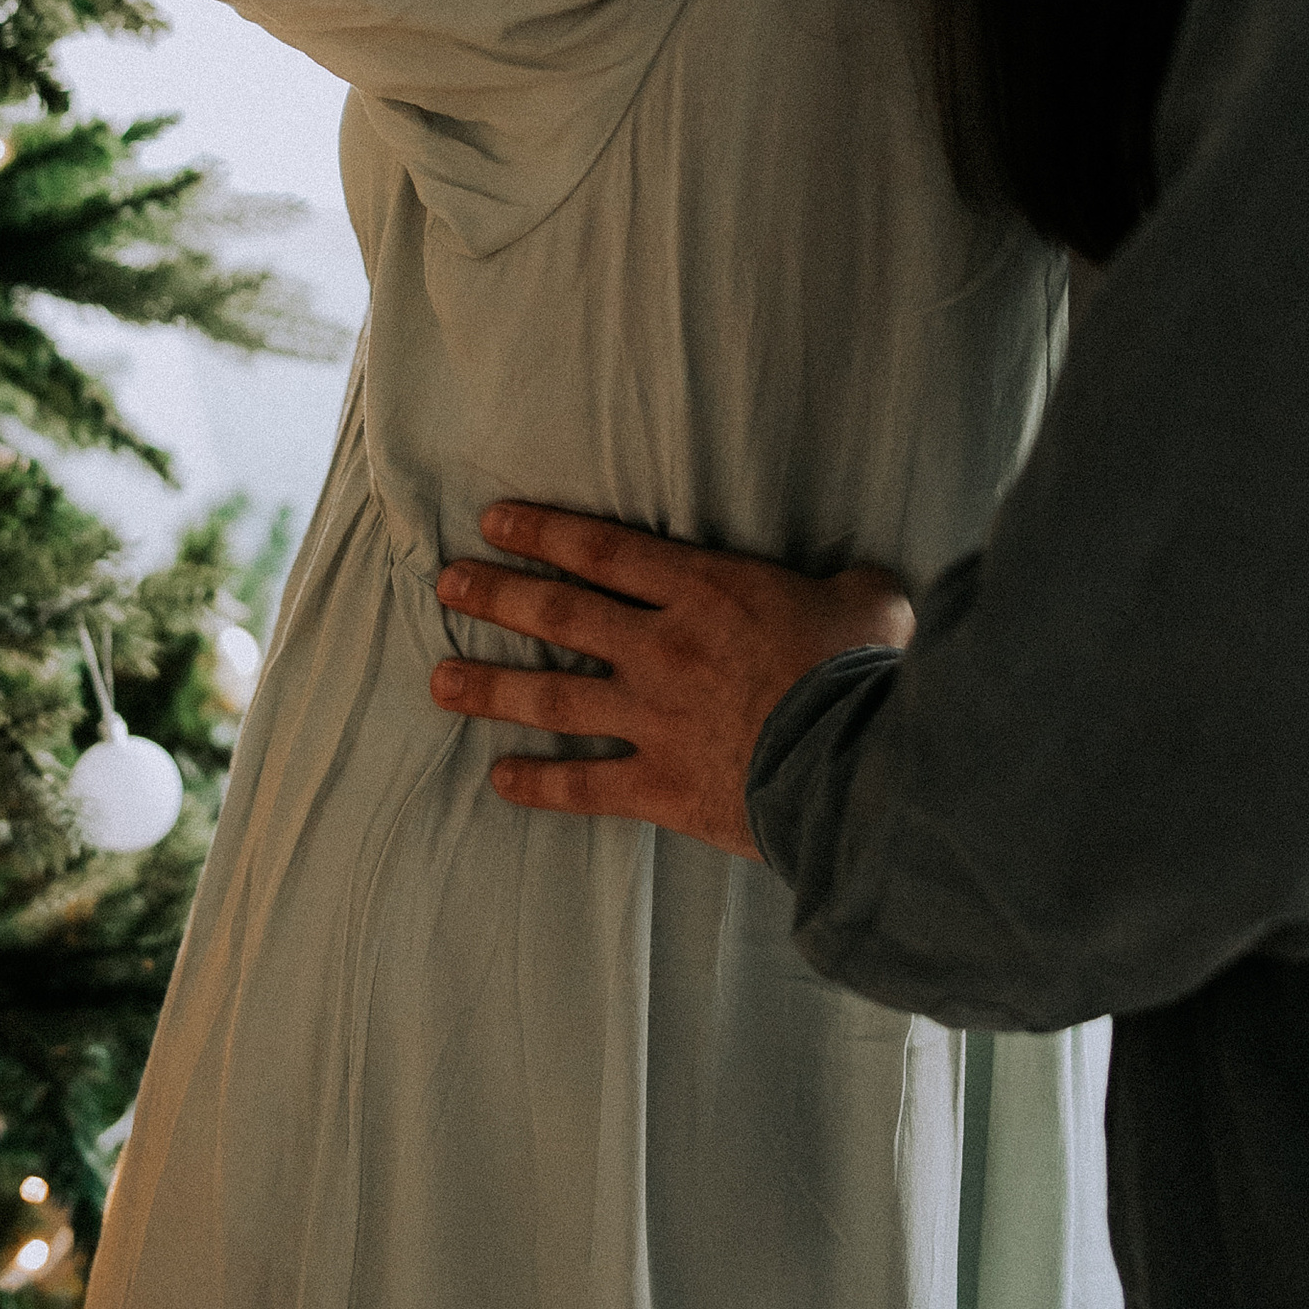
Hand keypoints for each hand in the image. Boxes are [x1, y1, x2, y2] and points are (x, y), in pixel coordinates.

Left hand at [431, 502, 913, 860]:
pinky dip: (539, 784)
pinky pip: (585, 784)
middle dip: (496, 595)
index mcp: (703, 591)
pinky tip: (499, 779)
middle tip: (446, 583)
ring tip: (440, 681)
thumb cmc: (864, 674)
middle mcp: (661, 647)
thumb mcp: (869, 602)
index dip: (542, 532)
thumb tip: (863, 584)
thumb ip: (852, 586)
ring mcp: (653, 718)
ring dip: (492, 687)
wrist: (855, 766)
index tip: (493, 522)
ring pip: (552, 696)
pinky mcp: (660, 785)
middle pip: (558, 614)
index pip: (602, 550)